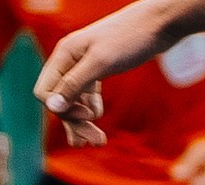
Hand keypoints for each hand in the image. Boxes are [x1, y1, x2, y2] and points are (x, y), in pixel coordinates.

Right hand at [36, 0, 186, 145]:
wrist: (159, 22)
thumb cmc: (130, 37)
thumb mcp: (101, 62)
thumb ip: (75, 84)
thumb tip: (52, 107)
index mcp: (64, 54)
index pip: (45, 93)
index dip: (62, 110)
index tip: (87, 116)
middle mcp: (70, 60)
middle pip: (61, 100)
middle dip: (76, 122)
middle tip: (96, 141)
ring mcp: (84, 64)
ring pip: (74, 99)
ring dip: (83, 121)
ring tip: (98, 141)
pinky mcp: (99, 68)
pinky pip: (86, 93)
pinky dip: (91, 108)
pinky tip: (98, 117)